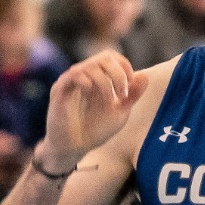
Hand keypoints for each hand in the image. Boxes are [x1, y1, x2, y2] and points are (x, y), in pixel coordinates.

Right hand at [43, 51, 148, 171]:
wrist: (74, 148)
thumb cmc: (94, 131)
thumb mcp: (119, 112)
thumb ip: (132, 96)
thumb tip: (145, 76)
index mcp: (98, 78)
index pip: (113, 57)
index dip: (125, 67)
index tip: (130, 88)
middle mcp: (85, 75)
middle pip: (105, 56)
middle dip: (118, 74)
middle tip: (123, 94)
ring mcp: (71, 81)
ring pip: (90, 65)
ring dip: (105, 82)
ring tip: (109, 101)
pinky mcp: (59, 90)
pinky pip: (73, 75)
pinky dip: (87, 82)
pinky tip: (90, 95)